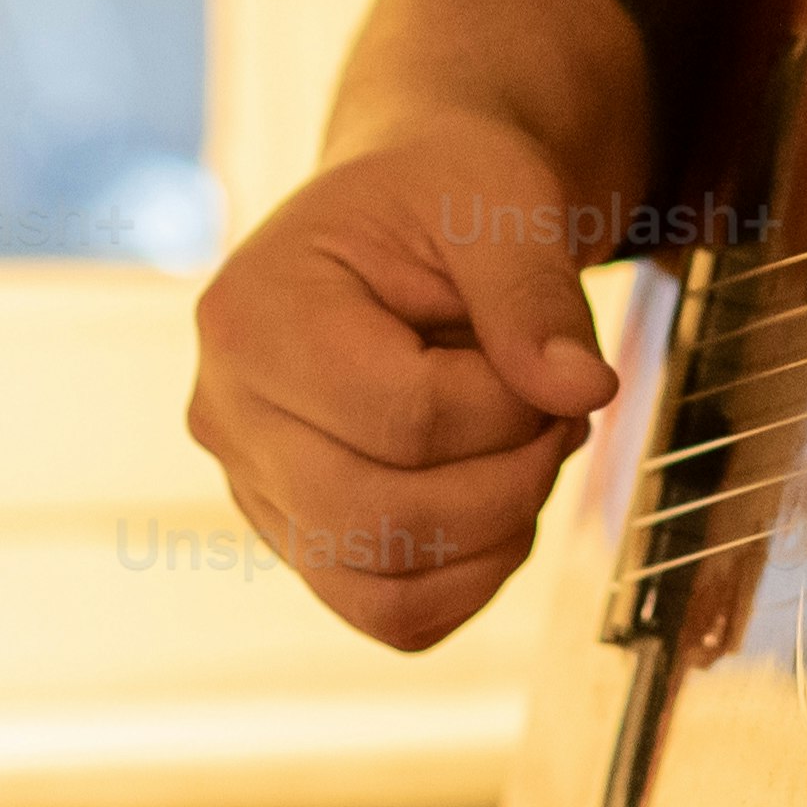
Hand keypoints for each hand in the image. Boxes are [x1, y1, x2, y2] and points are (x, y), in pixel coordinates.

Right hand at [184, 0, 648, 651]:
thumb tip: (582, 393)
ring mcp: (252, 486)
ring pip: (384, 587)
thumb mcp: (499, 199)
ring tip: (528, 450)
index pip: (402, 416)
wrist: (408, 214)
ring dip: (494, 536)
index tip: (555, 364)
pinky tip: (500, 500)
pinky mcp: (296, 534)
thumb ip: (535, 292)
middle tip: (559, 417)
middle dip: (510, 480)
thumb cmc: (444, 193)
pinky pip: (386, 613)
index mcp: (250, 315)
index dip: (511, 408)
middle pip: (382, 515)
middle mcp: (225, 413)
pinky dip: (467, 579)